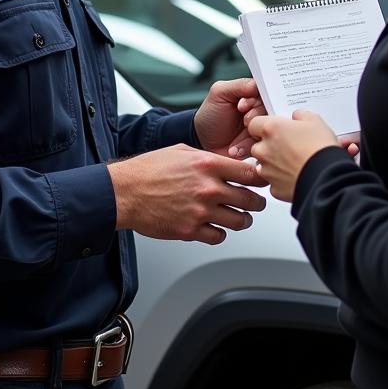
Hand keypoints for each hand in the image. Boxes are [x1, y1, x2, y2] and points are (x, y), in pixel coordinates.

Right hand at [108, 143, 267, 244]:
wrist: (125, 192)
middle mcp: (207, 188)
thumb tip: (227, 163)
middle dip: (257, 202)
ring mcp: (200, 211)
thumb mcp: (182, 151)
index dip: (261, 178)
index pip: (250, 173)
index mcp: (207, 165)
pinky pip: (219, 237)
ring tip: (241, 217)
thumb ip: (208, 157)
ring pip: (239, 221)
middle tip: (256, 202)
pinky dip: (220, 233)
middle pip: (251, 200)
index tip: (262, 181)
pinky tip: (216, 227)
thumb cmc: (149, 170)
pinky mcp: (190, 231)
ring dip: (243, 219)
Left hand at [193, 77, 266, 159]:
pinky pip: (262, 147)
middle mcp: (259, 111)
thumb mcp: (219, 93)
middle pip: (270, 112)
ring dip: (250, 136)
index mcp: (252, 95)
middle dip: (255, 118)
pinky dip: (246, 148)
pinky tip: (235, 149)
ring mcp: (260, 129)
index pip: (265, 92)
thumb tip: (257, 84)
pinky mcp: (258, 145)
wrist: (202, 142)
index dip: (256, 100)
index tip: (242, 106)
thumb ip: (238, 85)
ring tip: (236, 139)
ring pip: (266, 131)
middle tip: (244, 122)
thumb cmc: (210, 115)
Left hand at [248, 110, 337, 201]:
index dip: (263, 126)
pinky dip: (282, 180)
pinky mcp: (274, 188)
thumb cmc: (321, 149)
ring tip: (294, 162)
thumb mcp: (315, 121)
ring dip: (274, 164)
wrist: (328, 178)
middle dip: (269, 147)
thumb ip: (301, 115)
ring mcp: (267, 171)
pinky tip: (296, 176)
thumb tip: (297, 117)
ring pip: (264, 165)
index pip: (254, 124)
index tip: (273, 129)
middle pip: (257, 146)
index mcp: (271, 129)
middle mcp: (264, 150)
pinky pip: (274, 182)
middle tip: (288, 147)